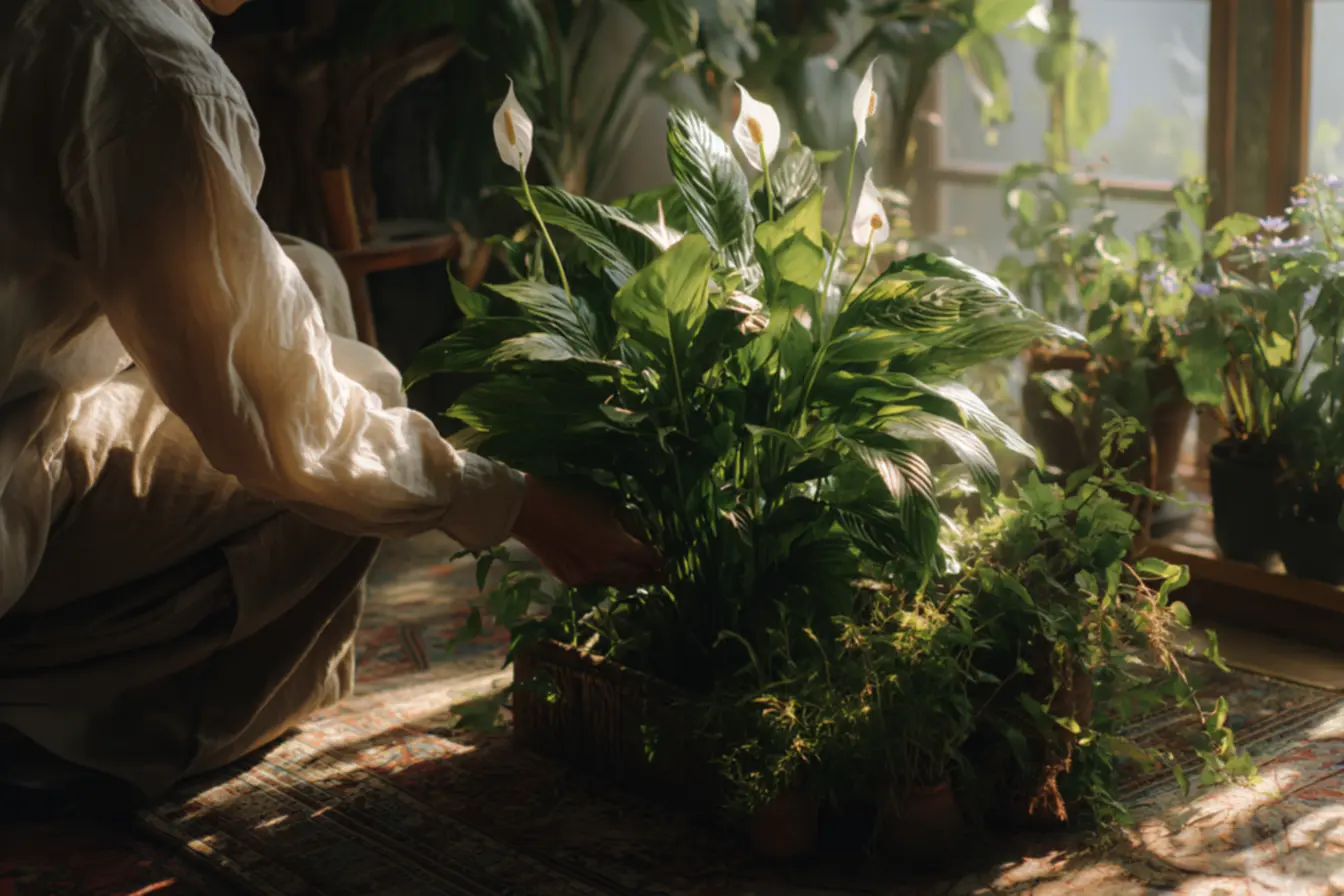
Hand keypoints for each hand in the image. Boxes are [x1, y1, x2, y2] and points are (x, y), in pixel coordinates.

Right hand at [510, 475, 662, 587]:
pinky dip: (603, 574)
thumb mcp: (606, 506)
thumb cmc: (570, 500)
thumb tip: (636, 532)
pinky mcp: (570, 579)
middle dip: (649, 575)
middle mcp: (606, 567)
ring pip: (615, 582)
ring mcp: (587, 577)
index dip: (659, 559)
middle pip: (636, 577)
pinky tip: (604, 567)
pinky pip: (594, 580)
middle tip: (660, 576)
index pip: (648, 558)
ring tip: (637, 575)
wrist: (530, 512)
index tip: (665, 559)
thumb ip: (625, 523)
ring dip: (627, 577)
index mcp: (619, 546)